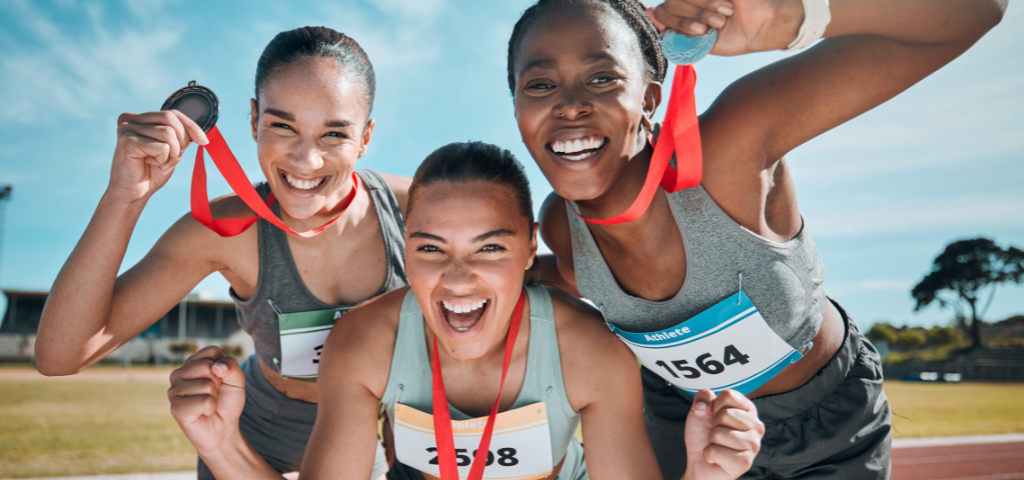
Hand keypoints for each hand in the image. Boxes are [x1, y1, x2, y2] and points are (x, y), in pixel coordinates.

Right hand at [109, 110, 207, 203]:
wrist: (132, 194)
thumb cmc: (151, 172)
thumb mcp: (172, 150)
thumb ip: (181, 136)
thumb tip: (202, 129)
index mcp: (139, 118)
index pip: (172, 113)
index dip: (191, 126)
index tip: (204, 141)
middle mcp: (130, 119)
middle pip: (170, 118)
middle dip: (180, 141)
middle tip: (171, 158)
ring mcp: (126, 128)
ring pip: (168, 133)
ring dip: (171, 154)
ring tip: (157, 162)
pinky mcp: (127, 141)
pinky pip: (162, 147)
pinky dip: (162, 159)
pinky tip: (148, 164)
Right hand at [167, 346, 245, 454]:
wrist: (222, 429)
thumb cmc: (226, 402)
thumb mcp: (236, 380)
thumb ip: (231, 367)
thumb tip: (216, 367)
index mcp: (192, 363)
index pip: (212, 351)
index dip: (224, 367)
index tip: (220, 380)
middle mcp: (179, 373)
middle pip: (207, 366)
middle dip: (218, 383)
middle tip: (214, 394)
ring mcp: (174, 390)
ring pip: (206, 385)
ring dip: (214, 397)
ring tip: (207, 404)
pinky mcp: (175, 407)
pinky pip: (204, 401)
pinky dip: (211, 408)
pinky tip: (203, 413)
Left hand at [648, 0, 799, 55]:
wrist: (761, 28)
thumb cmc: (733, 37)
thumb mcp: (701, 43)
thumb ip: (675, 31)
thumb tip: (650, 12)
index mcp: (683, 15)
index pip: (661, 12)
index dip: (673, 23)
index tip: (694, 32)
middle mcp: (690, 1)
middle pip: (670, 3)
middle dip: (688, 20)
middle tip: (707, 28)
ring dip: (703, 10)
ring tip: (721, 20)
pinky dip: (712, 2)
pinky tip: (728, 8)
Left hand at [682, 389, 763, 479]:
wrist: (700, 463)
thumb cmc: (704, 436)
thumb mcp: (700, 411)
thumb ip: (703, 397)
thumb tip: (704, 406)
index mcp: (748, 410)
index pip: (729, 395)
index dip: (714, 406)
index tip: (715, 416)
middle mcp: (756, 426)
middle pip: (725, 414)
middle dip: (713, 426)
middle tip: (716, 435)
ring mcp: (753, 445)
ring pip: (719, 433)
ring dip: (711, 441)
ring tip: (718, 446)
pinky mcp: (745, 462)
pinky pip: (715, 451)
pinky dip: (709, 455)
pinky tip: (717, 459)